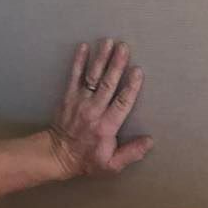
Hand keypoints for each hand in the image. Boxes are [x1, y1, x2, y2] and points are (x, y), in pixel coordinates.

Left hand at [47, 39, 154, 178]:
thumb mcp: (112, 165)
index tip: (137, 71)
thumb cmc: (87, 160)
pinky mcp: (68, 96)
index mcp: (106, 126)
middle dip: (116, 64)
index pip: (122, 103)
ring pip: (92, 76)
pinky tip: (84, 47)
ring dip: (100, 58)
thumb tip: (150, 141)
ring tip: (108, 41)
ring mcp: (79, 101)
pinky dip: (78, 61)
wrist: (58, 155)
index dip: (130, 86)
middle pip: (108, 84)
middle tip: (124, 47)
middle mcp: (93, 110)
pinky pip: (74, 76)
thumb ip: (131, 153)